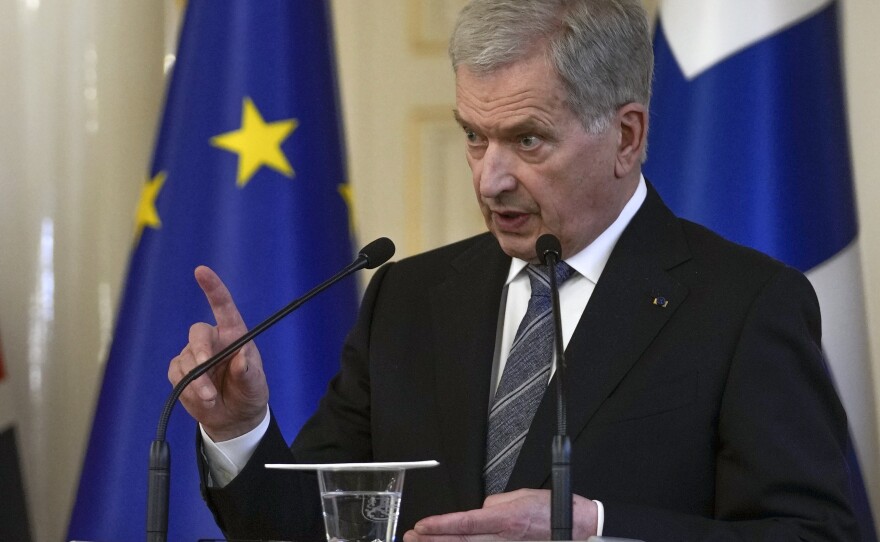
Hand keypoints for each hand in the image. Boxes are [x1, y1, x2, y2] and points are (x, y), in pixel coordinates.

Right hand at [168, 265, 268, 440]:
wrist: (233, 417)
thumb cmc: (249, 393)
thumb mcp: (256, 385)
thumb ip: (249, 372)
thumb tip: (241, 357)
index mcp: (234, 334)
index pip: (223, 306)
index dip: (212, 288)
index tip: (201, 270)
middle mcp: (212, 340)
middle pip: (198, 334)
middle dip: (200, 352)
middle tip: (204, 369)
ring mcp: (193, 355)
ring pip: (185, 360)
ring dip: (197, 382)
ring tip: (211, 398)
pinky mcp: (180, 372)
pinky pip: (177, 376)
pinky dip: (188, 389)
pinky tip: (202, 399)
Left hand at [403, 489, 597, 541]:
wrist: (577, 527)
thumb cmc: (554, 510)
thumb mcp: (521, 496)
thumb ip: (496, 503)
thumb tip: (480, 509)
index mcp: (506, 519)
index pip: (466, 522)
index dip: (441, 525)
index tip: (422, 526)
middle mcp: (504, 537)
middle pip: (462, 541)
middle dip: (434, 540)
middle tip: (411, 538)